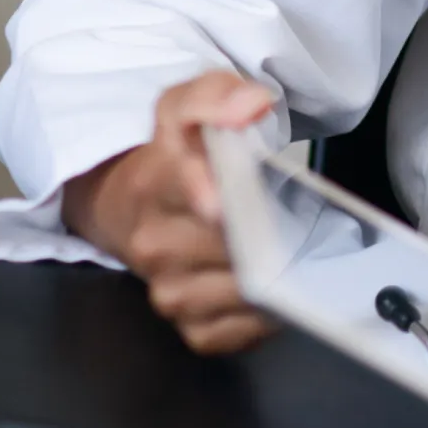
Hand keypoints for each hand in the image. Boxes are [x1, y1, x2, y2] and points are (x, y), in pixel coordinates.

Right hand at [60, 71, 277, 354]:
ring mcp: (168, 291)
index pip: (188, 189)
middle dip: (266, 230)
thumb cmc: (179, 156)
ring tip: (288, 249)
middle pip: (228, 246)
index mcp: (152, 184)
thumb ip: (217, 95)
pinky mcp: (191, 328)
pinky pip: (237, 332)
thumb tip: (251, 103)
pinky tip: (271, 288)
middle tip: (291, 216)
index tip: (231, 200)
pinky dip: (262, 315)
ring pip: (237, 292)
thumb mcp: (189, 105)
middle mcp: (152, 244)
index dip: (216, 193)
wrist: (137, 204)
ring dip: (272, 274)